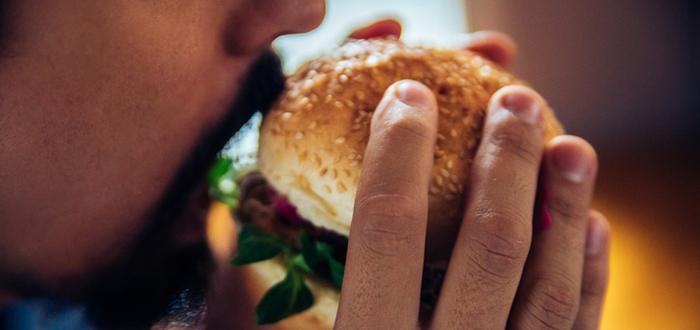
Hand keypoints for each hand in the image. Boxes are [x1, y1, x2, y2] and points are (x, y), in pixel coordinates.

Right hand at [336, 24, 609, 329]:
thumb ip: (306, 278)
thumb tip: (283, 201)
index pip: (387, 230)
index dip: (397, 151)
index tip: (408, 93)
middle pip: (488, 249)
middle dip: (503, 162)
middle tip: (514, 99)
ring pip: (547, 293)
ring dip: (564, 208)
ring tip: (573, 146)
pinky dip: (588, 274)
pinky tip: (592, 224)